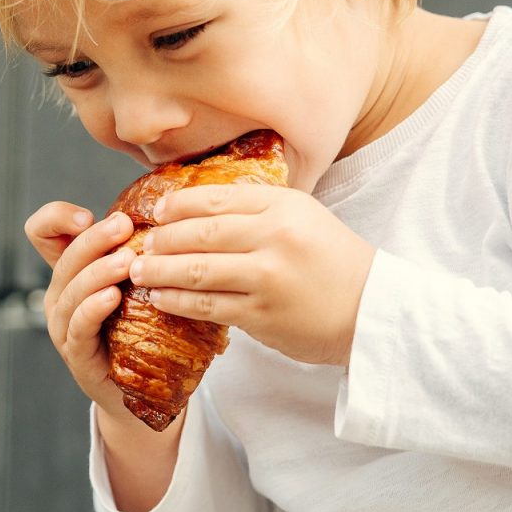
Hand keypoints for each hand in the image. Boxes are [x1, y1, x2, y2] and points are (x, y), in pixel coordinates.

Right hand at [24, 202, 141, 424]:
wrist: (141, 388)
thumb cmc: (142, 328)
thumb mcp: (140, 282)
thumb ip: (144, 253)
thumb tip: (174, 217)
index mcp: (71, 271)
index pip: (42, 233)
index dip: (56, 218)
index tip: (86, 216)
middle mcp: (60, 294)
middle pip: (65, 257)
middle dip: (95, 238)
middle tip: (124, 226)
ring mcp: (63, 325)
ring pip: (72, 290)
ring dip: (99, 271)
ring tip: (127, 261)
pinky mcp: (76, 354)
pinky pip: (79, 326)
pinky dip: (93, 308)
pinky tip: (113, 297)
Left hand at [127, 184, 374, 366]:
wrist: (372, 310)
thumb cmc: (334, 262)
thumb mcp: (305, 218)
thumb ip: (260, 210)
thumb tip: (201, 207)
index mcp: (285, 206)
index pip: (219, 197)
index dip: (180, 204)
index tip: (158, 211)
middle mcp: (275, 236)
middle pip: (202, 232)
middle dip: (163, 238)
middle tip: (141, 244)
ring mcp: (268, 277)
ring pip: (198, 269)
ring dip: (161, 269)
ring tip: (139, 271)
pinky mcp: (262, 315)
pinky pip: (207, 305)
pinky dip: (177, 300)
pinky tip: (161, 297)